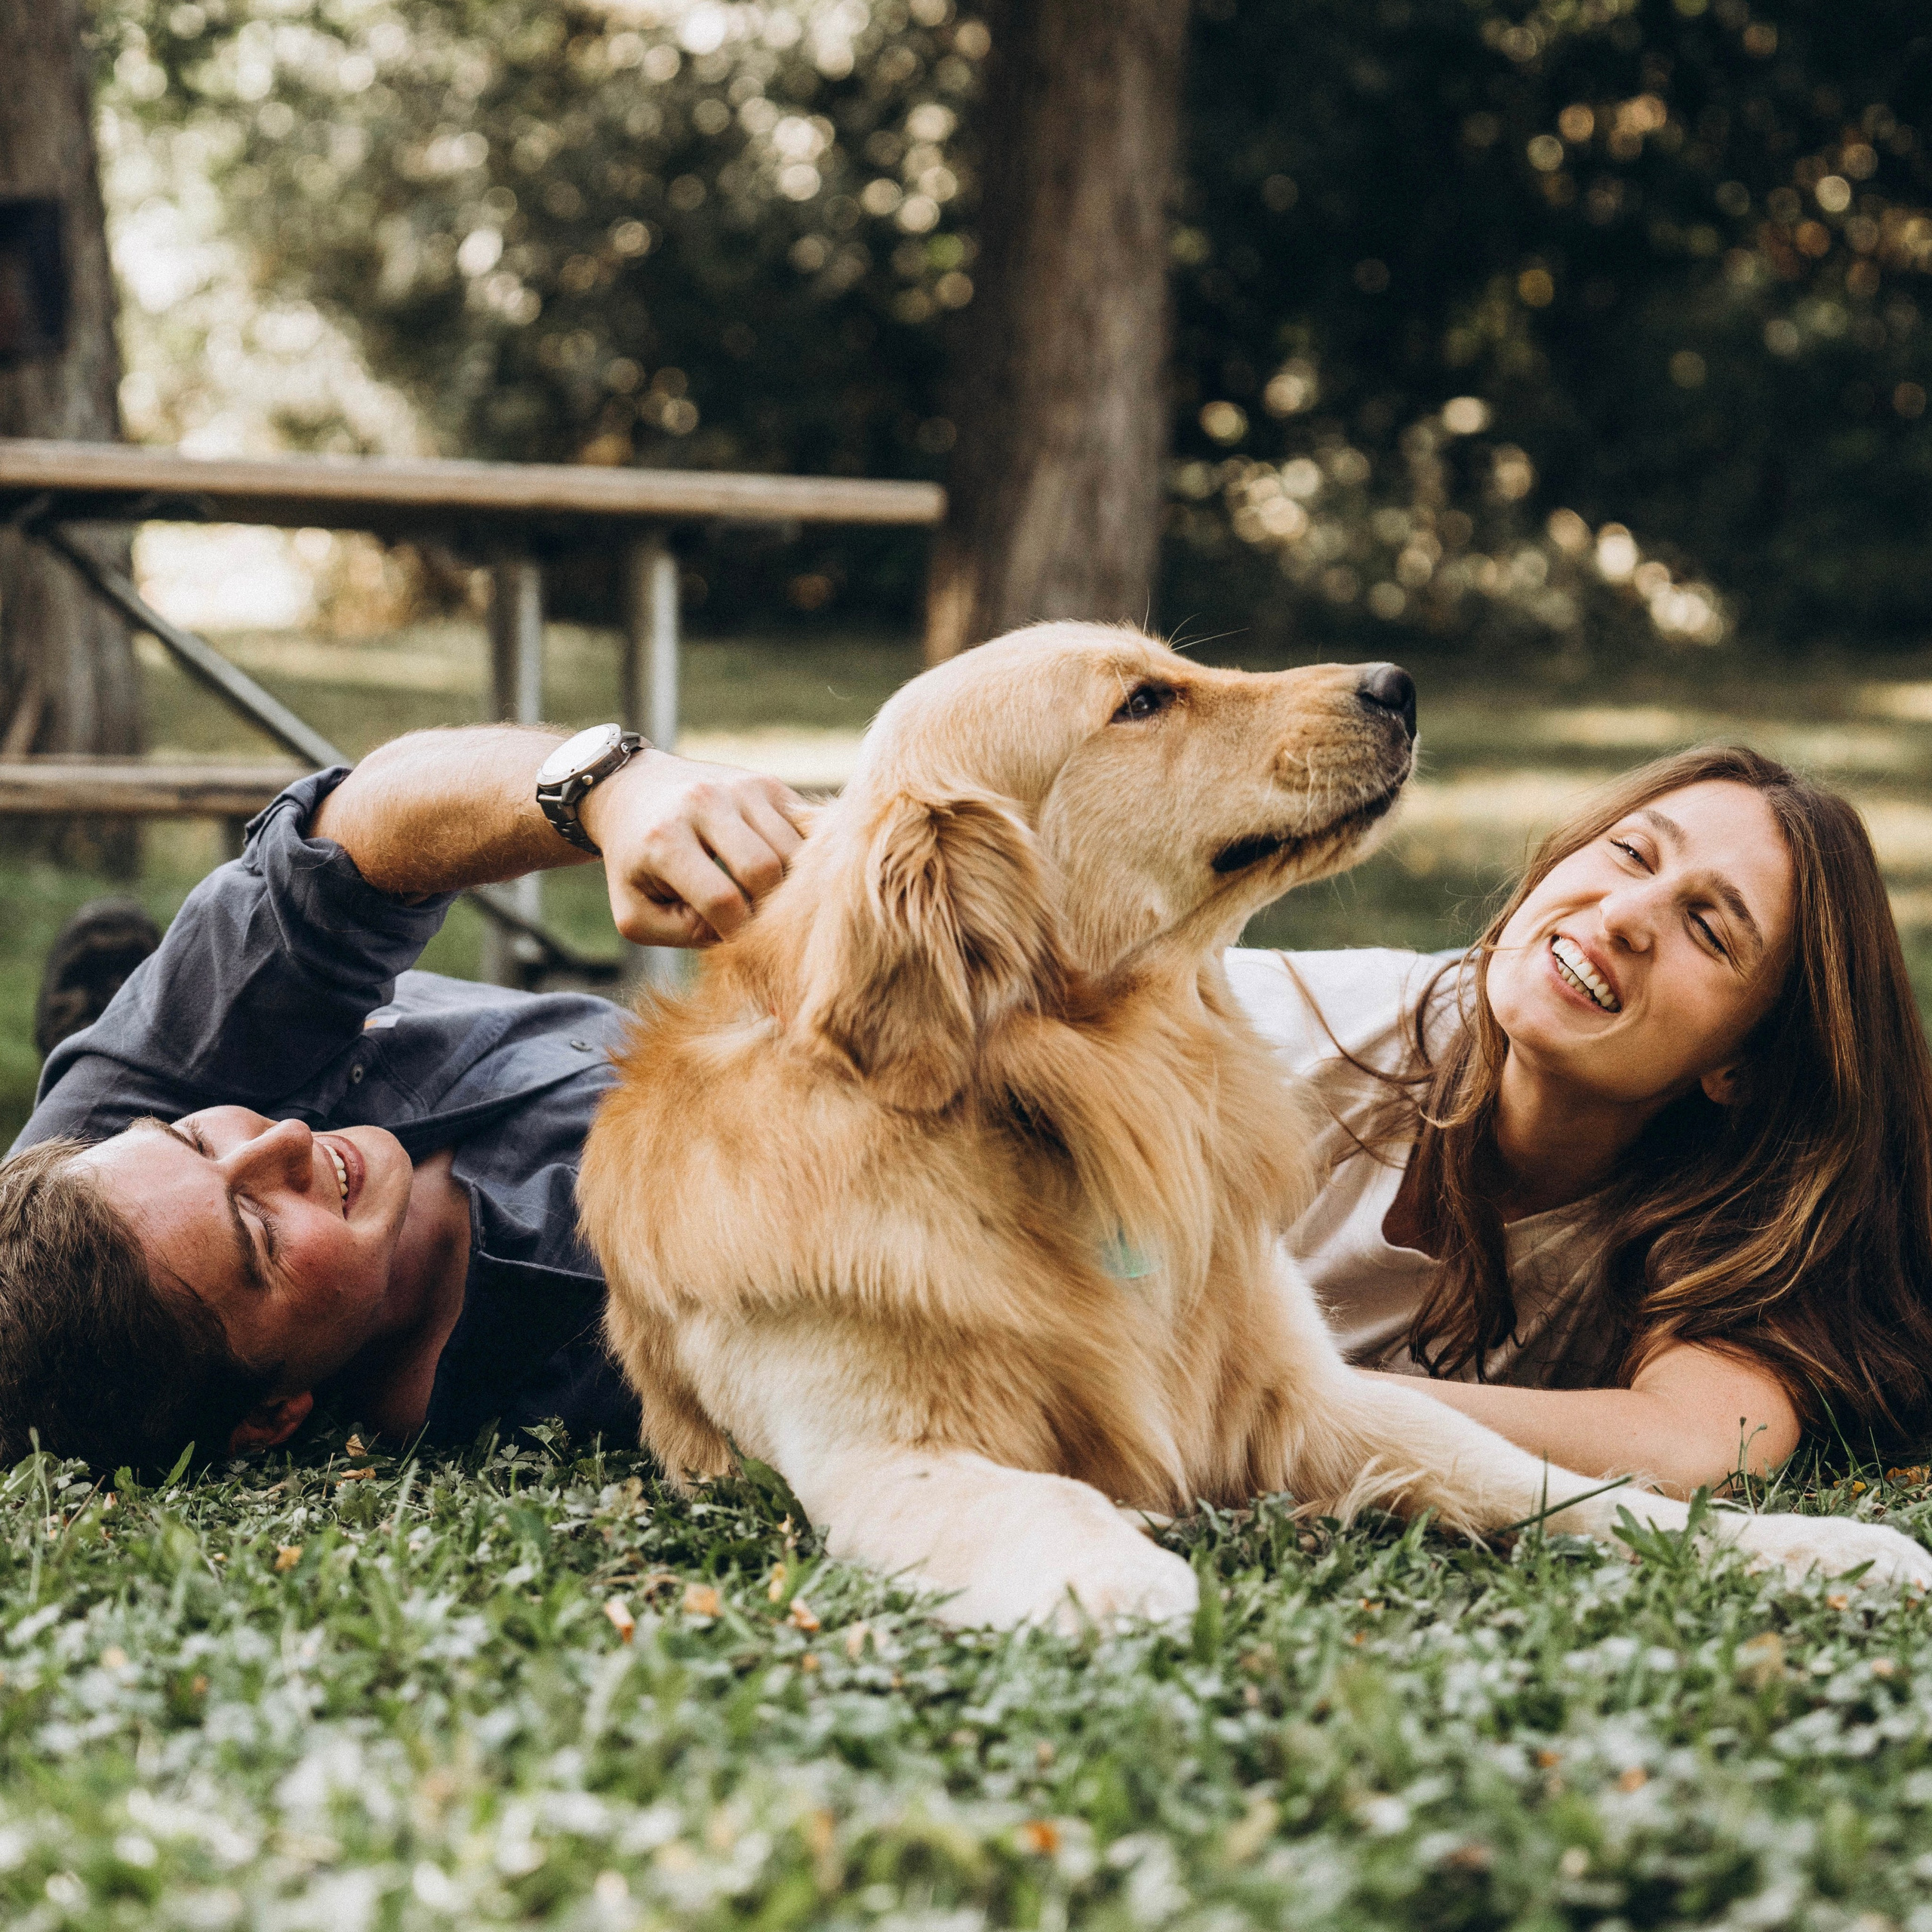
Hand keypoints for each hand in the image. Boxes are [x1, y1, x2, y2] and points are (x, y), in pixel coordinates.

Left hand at [577, 749, 811, 945]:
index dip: (734, 933)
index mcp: (665, 837)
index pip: (722, 900)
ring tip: (760, 894)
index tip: (729, 939)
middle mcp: (706, 801)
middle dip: (765, 907)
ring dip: (785, 884)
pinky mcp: (768, 783)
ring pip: (793, 852)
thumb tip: (738, 930)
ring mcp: (742, 787)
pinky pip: (805, 832)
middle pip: (765, 871)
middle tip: (750, 917)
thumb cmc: (636, 862)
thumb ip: (680, 934)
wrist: (635, 790)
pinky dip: (798, 860)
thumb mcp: (634, 911)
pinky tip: (776, 870)